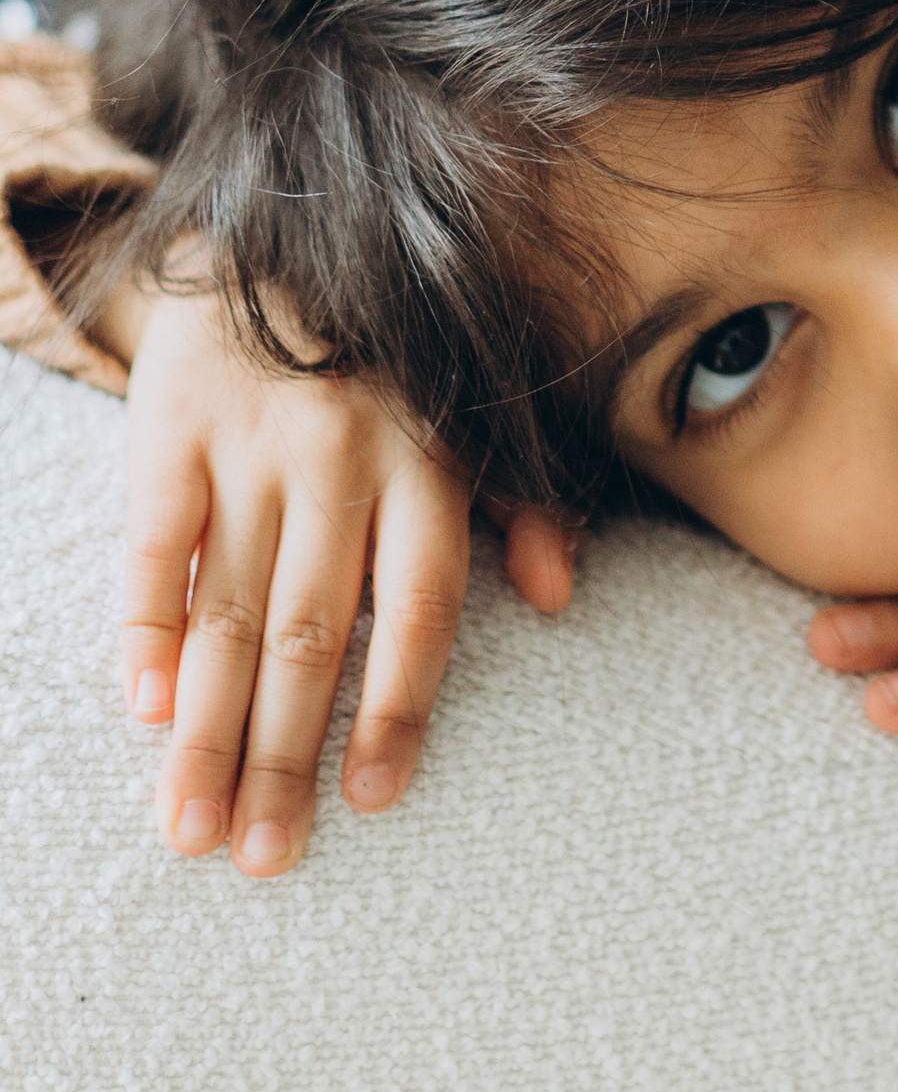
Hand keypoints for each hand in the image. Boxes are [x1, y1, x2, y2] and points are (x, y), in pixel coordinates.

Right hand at [118, 280, 580, 874]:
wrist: (276, 236)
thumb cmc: (388, 357)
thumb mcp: (471, 416)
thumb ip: (520, 505)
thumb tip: (559, 594)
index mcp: (426, 466)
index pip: (418, 612)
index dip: (395, 711)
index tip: (369, 801)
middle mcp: (344, 461)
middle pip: (311, 637)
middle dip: (282, 758)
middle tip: (259, 856)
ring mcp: (253, 445)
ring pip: (228, 614)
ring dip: (206, 732)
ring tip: (191, 826)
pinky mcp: (170, 430)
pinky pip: (157, 548)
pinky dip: (146, 631)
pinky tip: (144, 709)